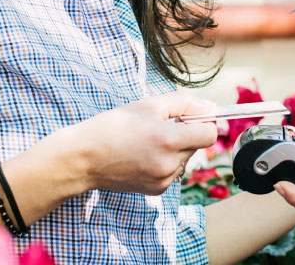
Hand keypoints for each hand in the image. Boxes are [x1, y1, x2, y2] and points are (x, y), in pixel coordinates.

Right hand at [49, 90, 216, 195]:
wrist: (84, 158)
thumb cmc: (113, 126)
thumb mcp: (149, 105)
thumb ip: (184, 103)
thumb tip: (210, 108)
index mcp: (169, 140)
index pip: (209, 134)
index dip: (204, 122)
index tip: (193, 117)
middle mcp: (170, 164)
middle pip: (197, 145)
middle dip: (185, 134)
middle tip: (159, 126)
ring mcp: (164, 180)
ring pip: (185, 159)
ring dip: (175, 149)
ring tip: (147, 142)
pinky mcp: (157, 190)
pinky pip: (173, 172)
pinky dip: (165, 162)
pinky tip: (143, 156)